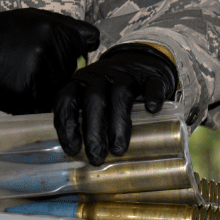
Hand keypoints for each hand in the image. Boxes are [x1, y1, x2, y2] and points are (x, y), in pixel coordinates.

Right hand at [0, 8, 99, 113]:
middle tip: (33, 64)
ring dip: (48, 87)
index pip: (85, 49)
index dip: (73, 53)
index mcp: (59, 30)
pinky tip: (20, 84)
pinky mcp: (32, 91)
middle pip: (74, 72)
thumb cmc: (2, 32)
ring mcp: (44, 71)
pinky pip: (45, 102)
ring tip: (24, 73)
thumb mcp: (35, 18)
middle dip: (60, 72)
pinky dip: (36, 99)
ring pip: (61, 88)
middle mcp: (54, 49)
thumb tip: (94, 40)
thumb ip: (68, 27)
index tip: (59, 54)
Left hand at [53, 43, 177, 165]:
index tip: (73, 149)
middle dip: (93, 131)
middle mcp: (101, 76)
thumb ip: (86, 120)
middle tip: (96, 156)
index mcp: (81, 83)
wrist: (141, 62)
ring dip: (119, 123)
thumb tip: (79, 157)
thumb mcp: (93, 99)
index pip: (66, 100)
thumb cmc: (112, 90)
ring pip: (121, 94)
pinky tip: (152, 110)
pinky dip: (152, 96)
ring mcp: (127, 74)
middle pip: (94, 100)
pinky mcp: (150, 75)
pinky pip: (151, 84)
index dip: (67, 125)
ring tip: (118, 149)